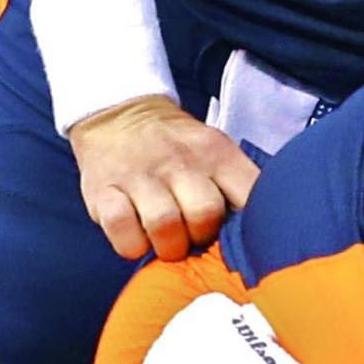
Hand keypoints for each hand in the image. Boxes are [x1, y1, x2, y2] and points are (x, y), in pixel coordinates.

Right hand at [68, 94, 258, 261]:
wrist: (119, 117)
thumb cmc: (178, 150)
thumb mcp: (216, 153)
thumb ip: (237, 186)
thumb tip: (261, 235)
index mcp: (216, 153)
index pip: (249, 194)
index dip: (249, 226)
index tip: (240, 238)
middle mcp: (179, 161)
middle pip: (205, 214)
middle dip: (202, 237)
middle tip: (194, 237)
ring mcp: (139, 175)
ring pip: (164, 226)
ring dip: (168, 246)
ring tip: (167, 242)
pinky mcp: (103, 191)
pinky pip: (121, 230)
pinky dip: (132, 245)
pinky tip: (138, 238)